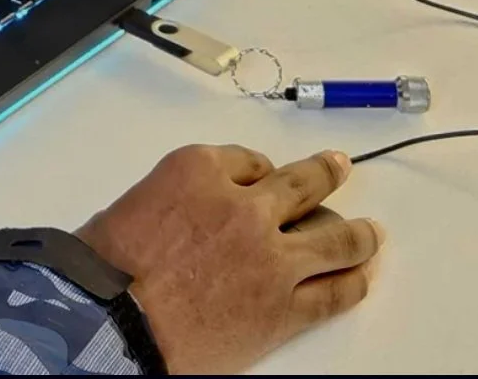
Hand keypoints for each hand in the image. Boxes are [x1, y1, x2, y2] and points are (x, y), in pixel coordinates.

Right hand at [78, 146, 382, 372]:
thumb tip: (195, 214)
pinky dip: (351, 283)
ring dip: (358, 233)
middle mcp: (244, 206)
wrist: (115, 318)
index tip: (265, 176)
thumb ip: (177, 198)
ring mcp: (272, 257)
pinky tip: (359, 277)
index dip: (260, 170)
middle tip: (338, 168)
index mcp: (198, 171)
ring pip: (335, 237)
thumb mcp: (135, 202)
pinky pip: (334, 293)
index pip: (248, 160)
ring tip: (370, 231)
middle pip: (302, 184)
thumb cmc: (108, 265)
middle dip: (325, 174)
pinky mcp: (284, 307)